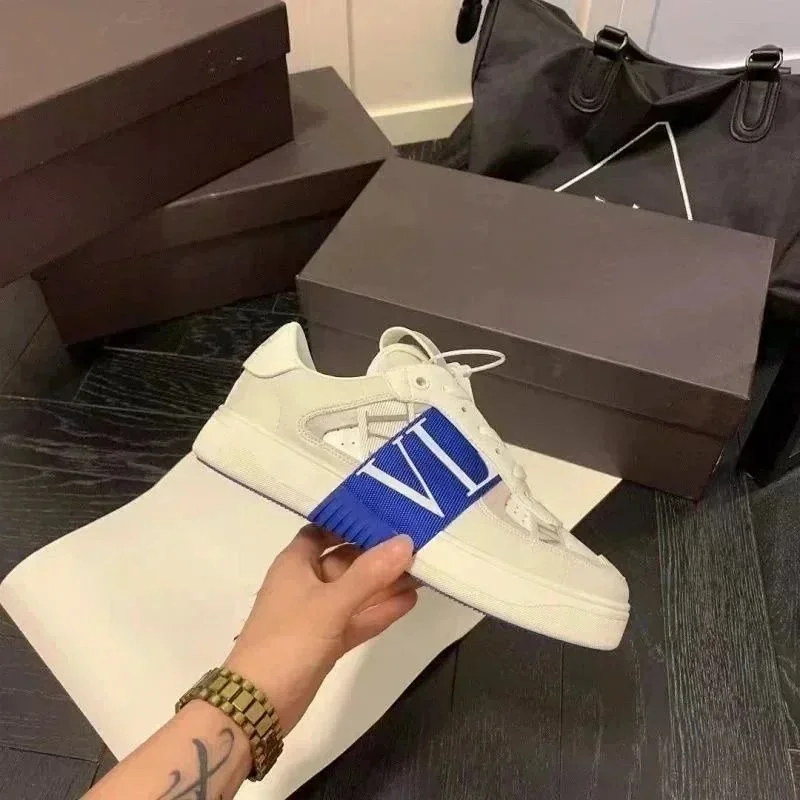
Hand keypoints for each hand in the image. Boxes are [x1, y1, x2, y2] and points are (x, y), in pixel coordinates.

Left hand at [225, 526, 416, 733]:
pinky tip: (411, 600)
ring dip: (385, 583)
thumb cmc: (289, 640)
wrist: (259, 705)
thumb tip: (406, 542)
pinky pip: (358, 617)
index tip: (385, 514)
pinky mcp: (327, 641)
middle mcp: (306, 583)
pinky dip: (380, 610)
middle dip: (378, 554)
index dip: (350, 521)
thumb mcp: (331, 603)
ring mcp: (317, 614)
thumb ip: (370, 574)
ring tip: (424, 571)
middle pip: (346, 560)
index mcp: (295, 563)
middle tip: (418, 543)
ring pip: (356, 591)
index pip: (324, 530)